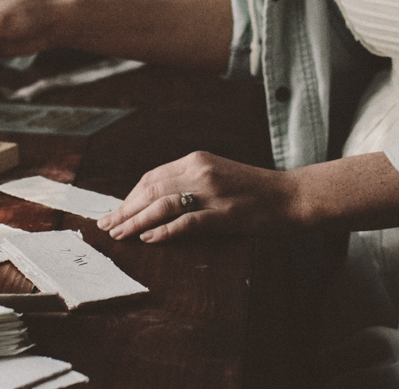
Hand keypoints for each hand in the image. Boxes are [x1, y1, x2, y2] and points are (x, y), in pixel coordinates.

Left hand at [97, 151, 300, 242]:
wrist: (291, 196)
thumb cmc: (254, 190)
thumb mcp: (218, 176)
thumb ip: (189, 183)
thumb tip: (154, 202)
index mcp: (197, 160)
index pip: (152, 177)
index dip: (129, 196)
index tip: (115, 212)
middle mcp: (201, 171)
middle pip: (151, 190)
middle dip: (125, 210)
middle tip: (107, 227)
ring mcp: (213, 192)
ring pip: (162, 205)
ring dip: (136, 222)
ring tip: (120, 235)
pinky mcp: (225, 214)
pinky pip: (187, 222)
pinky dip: (165, 231)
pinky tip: (149, 239)